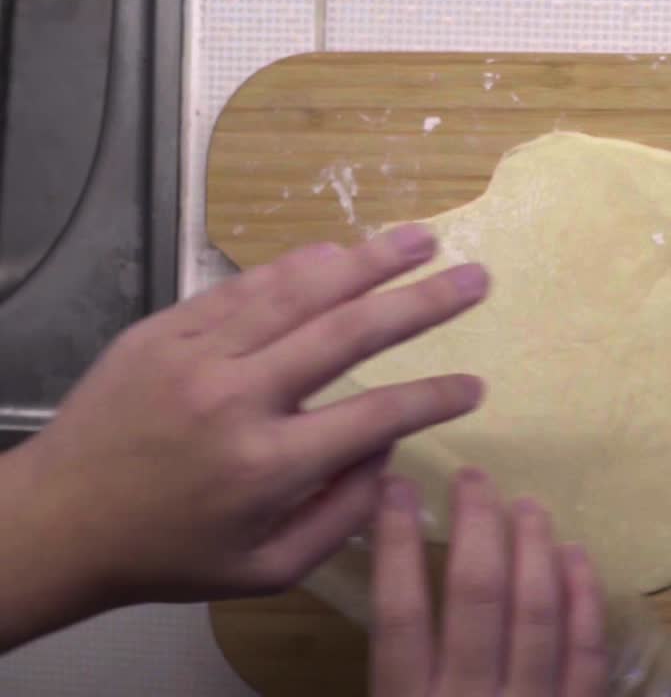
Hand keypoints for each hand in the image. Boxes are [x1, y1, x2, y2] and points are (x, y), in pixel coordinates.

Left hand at [11, 224, 486, 610]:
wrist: (57, 521)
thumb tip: (390, 448)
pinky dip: (295, 267)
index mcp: (267, 466)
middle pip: (347, 333)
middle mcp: (236, 398)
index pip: (375, 416)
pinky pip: (241, 288)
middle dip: (422, 303)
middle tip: (476, 278)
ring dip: (367, 261)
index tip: (476, 386)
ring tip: (422, 238)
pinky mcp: (164, 329)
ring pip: (296, 292)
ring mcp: (196, 355)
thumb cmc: (171, 553)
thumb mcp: (267, 569)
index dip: (434, 398)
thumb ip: (341, 514)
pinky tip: (338, 252)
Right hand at [371, 471, 607, 696]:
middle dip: (476, 525)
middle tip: (474, 478)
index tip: (397, 488)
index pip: (400, 612)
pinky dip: (584, 597)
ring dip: (533, 548)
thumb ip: (393, 673)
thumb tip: (391, 583)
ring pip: (536, 611)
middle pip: (477, 595)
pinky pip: (587, 651)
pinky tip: (576, 557)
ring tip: (528, 505)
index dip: (398, 544)